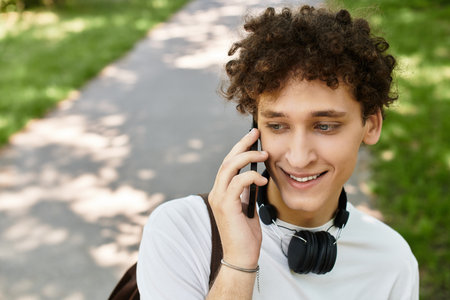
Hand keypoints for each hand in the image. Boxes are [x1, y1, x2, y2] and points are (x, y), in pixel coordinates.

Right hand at [209, 128, 268, 268]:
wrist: (242, 257)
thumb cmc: (246, 235)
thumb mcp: (247, 208)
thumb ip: (246, 192)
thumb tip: (253, 177)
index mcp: (221, 192)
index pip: (228, 164)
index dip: (239, 148)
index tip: (253, 137)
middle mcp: (217, 192)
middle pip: (227, 160)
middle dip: (242, 145)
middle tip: (256, 133)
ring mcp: (219, 199)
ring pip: (229, 167)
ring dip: (247, 157)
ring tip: (264, 154)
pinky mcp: (226, 206)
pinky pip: (237, 183)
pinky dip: (250, 176)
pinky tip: (262, 179)